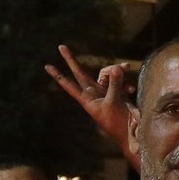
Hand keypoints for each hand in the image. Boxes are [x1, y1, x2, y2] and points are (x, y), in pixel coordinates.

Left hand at [45, 45, 137, 166]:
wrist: (131, 132)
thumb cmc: (118, 122)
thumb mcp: (114, 102)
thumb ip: (114, 84)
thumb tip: (116, 66)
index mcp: (87, 99)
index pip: (69, 85)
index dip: (59, 76)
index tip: (47, 66)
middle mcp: (94, 93)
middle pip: (81, 73)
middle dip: (72, 61)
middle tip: (60, 47)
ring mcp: (105, 92)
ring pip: (105, 73)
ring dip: (116, 70)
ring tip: (127, 68)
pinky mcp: (118, 93)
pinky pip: (119, 80)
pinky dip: (126, 81)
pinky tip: (131, 89)